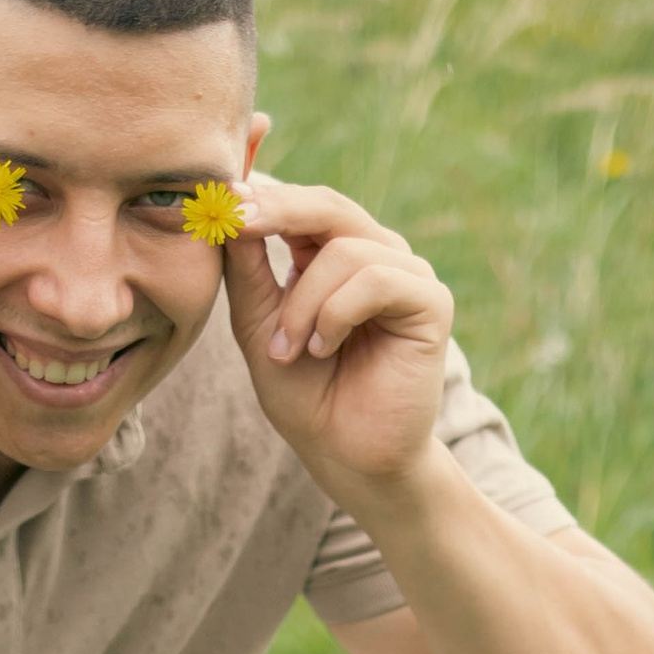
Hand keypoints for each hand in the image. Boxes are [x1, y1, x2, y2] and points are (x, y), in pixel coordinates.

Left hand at [220, 174, 452, 494]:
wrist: (346, 457)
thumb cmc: (305, 395)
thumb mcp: (259, 322)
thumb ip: (247, 266)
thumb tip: (229, 204)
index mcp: (336, 254)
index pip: (304, 203)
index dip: (263, 195)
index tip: (221, 199)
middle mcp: (376, 255)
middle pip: (329, 205)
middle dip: (278, 212)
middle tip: (237, 222)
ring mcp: (407, 275)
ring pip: (346, 250)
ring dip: (304, 303)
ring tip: (290, 350)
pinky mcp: (431, 302)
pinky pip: (377, 279)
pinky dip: (337, 314)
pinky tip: (324, 349)